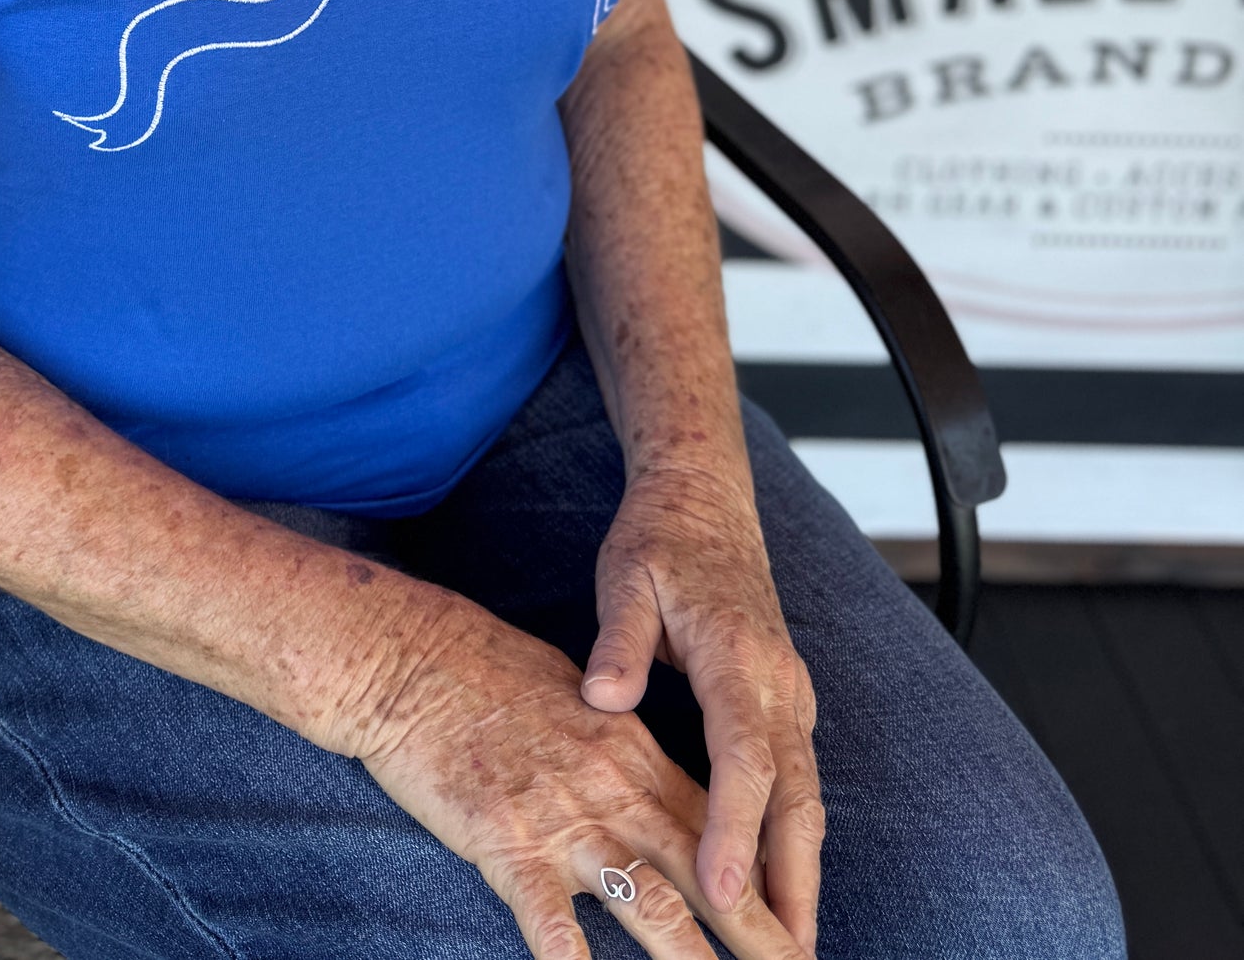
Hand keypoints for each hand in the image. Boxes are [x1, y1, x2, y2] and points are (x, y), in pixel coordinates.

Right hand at [350, 589, 810, 959]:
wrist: (413, 656)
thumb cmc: (486, 671)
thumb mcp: (574, 697)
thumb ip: (622, 748)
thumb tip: (656, 785)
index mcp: (632, 752)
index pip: (717, 822)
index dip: (765, 875)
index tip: (800, 921)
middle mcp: (613, 789)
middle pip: (705, 873)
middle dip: (758, 936)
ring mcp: (563, 819)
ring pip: (649, 905)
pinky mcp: (506, 844)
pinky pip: (549, 921)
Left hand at [582, 464, 822, 953]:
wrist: (705, 495)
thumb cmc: (659, 539)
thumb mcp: (625, 577)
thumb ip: (619, 640)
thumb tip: (602, 697)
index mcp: (736, 656)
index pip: (743, 758)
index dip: (734, 831)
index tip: (720, 893)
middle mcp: (777, 682)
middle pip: (795, 796)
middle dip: (793, 883)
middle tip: (785, 955)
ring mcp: (789, 693)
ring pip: (806, 797)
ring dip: (802, 872)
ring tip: (791, 944)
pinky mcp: (786, 701)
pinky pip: (798, 781)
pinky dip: (795, 838)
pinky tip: (780, 886)